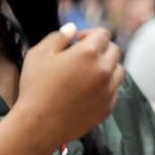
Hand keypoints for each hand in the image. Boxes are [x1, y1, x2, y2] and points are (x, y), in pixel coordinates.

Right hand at [16, 25, 124, 146]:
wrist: (39, 125)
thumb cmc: (36, 88)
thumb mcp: (39, 54)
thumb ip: (58, 37)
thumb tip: (72, 29)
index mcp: (88, 53)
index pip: (103, 34)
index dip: (90, 34)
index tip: (77, 42)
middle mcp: (104, 70)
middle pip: (114, 51)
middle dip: (101, 49)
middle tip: (82, 57)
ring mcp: (108, 91)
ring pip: (118, 71)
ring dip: (107, 67)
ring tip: (87, 73)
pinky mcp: (107, 108)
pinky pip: (114, 91)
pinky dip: (105, 87)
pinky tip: (87, 91)